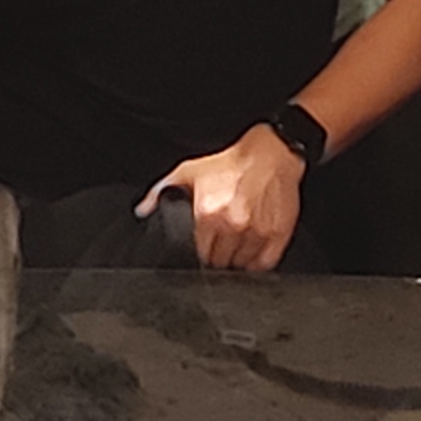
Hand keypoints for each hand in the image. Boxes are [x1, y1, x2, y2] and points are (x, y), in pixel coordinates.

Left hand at [145, 130, 305, 272]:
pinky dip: (257, 262)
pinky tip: (253, 248)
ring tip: (237, 241)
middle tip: (221, 241)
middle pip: (219, 263)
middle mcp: (232, 226)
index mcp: (208, 214)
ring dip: (237, 259)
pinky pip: (264, 264)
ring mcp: (257, 233)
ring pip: (241, 266)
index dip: (200, 251)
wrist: (271, 153)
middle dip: (217, 256)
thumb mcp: (189, 170)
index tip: (205, 245)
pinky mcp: (278, 235)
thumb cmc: (232, 162)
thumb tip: (143, 209)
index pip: (199, 254)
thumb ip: (161, 191)